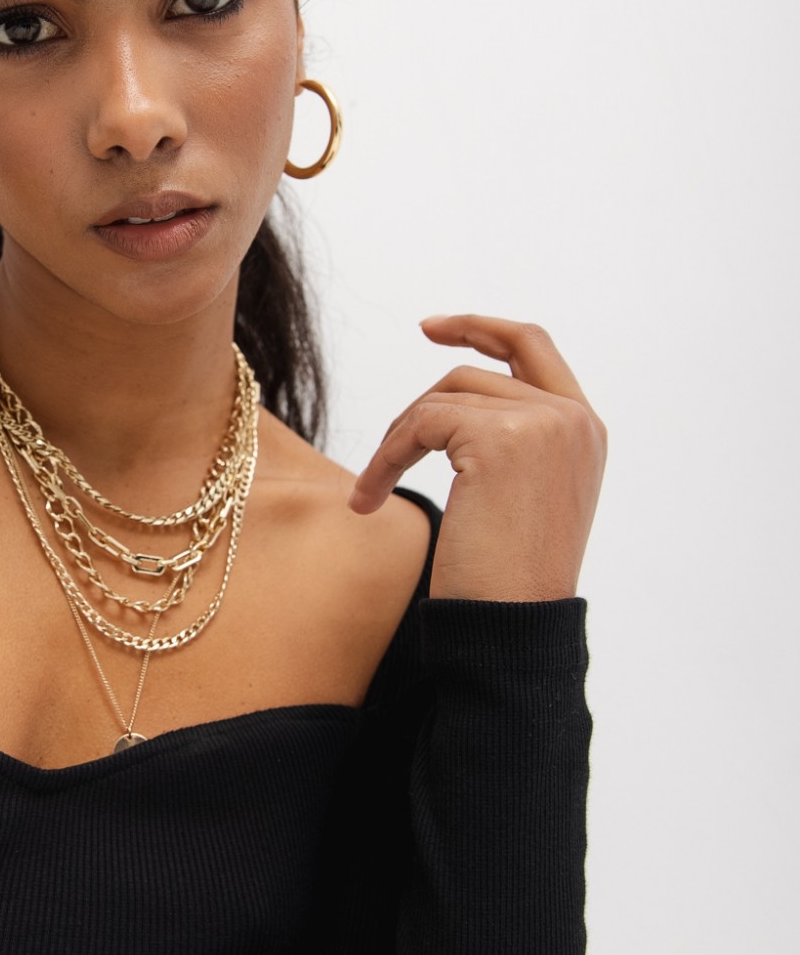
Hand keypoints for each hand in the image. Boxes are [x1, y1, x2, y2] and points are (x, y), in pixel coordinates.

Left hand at [347, 315, 606, 601]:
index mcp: (585, 430)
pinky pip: (420, 423)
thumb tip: (450, 411)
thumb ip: (511, 443)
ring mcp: (543, 422)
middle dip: (434, 379)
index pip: (535, 348)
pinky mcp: (501, 437)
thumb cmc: (506, 580)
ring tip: (373, 492)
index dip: (485, 328)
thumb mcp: (522, 499)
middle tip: (399, 399)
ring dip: (397, 441)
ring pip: (442, 399)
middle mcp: (573, 418)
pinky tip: (368, 500)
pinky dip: (386, 458)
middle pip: (482, 369)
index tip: (434, 328)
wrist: (512, 626)